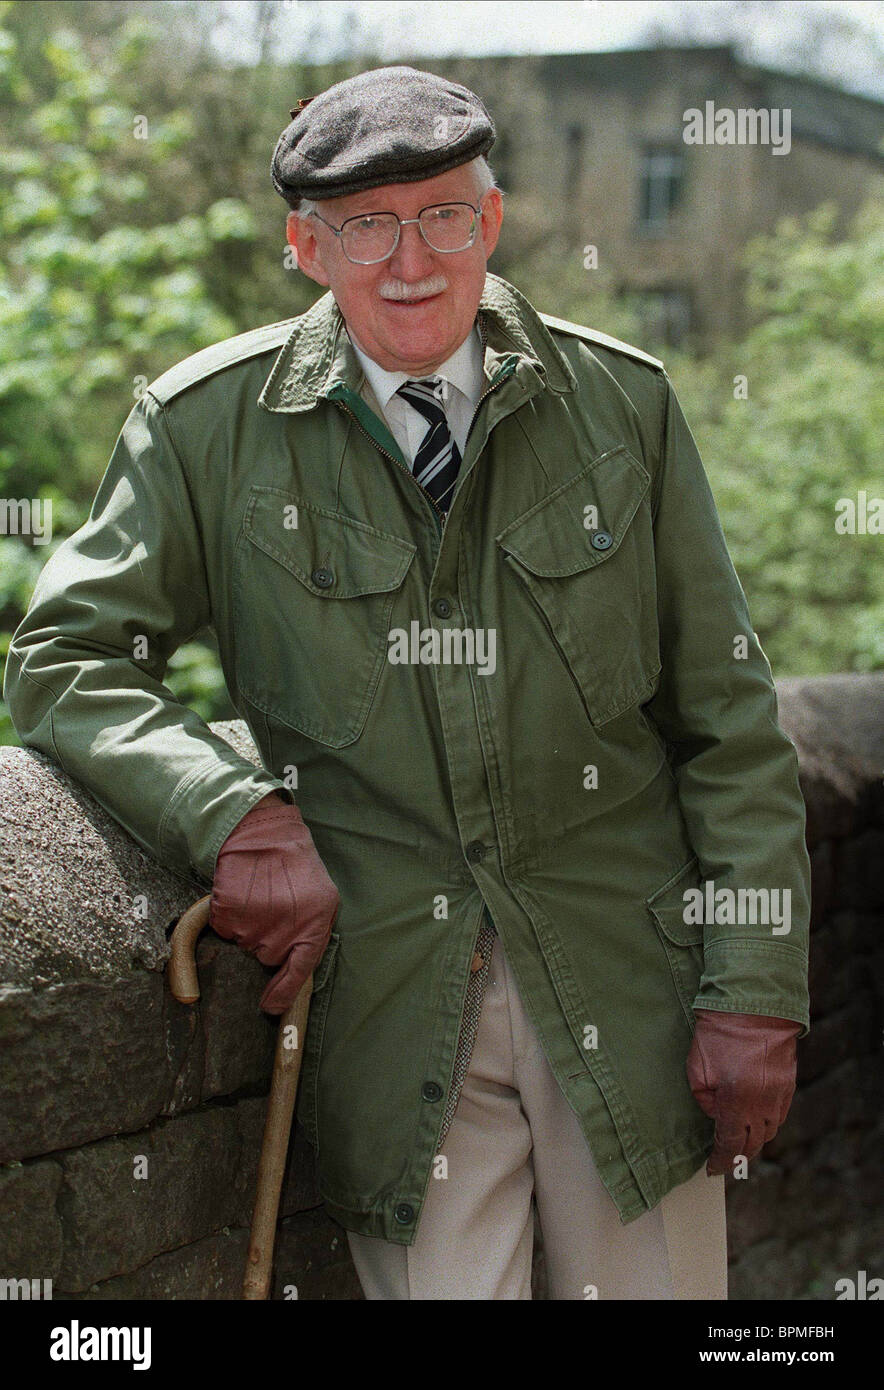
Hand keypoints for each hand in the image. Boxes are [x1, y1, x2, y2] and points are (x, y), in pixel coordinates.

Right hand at [209, 792, 339, 1013]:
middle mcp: (284, 931)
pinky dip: (229, 916)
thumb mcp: (322, 898)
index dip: (283, 993)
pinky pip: (225, 929)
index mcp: (314, 927)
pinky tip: (242, 893)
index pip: (299, 972)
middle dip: (268, 940)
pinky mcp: (228, 915)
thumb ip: (314, 932)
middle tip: (273, 909)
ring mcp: (255, 924)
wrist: (263, 832)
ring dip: (249, 926)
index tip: (269, 1007)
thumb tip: (297, 968)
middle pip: (267, 957)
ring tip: (259, 896)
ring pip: (245, 944)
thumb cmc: (295, 865)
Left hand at [686, 1010, 800, 1175]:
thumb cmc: (719, 1032)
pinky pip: (778, 1114)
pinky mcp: (789, 1083)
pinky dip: (766, 1121)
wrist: (754, 1004)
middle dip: (737, 1155)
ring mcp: (780, 1095)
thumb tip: (715, 1112)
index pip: (730, 1145)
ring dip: (753, 1138)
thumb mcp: (697, 1068)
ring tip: (738, 1137)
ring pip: (769, 1131)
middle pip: (753, 1144)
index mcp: (737, 1102)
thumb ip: (704, 1098)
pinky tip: (754, 1116)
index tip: (712, 1169)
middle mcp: (763, 1104)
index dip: (720, 1161)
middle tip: (723, 1158)